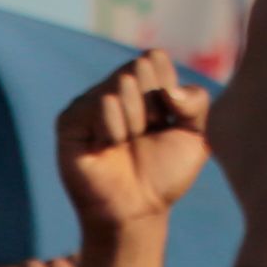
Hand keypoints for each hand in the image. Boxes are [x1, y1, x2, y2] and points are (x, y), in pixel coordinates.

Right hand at [57, 53, 210, 234]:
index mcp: (141, 82)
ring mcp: (89, 101)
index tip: (164, 120)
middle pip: (139, 67)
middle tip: (144, 135)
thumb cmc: (165, 173)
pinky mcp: (70, 120)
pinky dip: (115, 130)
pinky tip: (107, 148)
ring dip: (135, 122)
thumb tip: (170, 91)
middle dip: (152, 106)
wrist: (138, 209)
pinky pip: (103, 104)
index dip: (166, 89)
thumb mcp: (196, 135)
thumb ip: (196, 102)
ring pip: (122, 83)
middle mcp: (113, 87)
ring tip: (126, 144)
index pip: (154, 57)